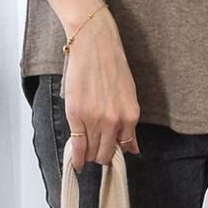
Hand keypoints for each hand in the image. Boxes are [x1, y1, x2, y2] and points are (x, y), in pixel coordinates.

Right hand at [61, 6, 141, 170]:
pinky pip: (77, 145)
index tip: (110, 155)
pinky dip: (76, 158)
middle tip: (95, 152)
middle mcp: (114, 120)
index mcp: (130, 115)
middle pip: (107, 153)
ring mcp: (94, 119)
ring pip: (92, 151)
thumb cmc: (112, 66)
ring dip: (89, 155)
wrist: (95, 45)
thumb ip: (129, 124)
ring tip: (84, 152)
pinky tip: (75, 163)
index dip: (116, 153)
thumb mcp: (129, 95)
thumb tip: (133, 148)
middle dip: (101, 156)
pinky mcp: (76, 115)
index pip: (124, 147)